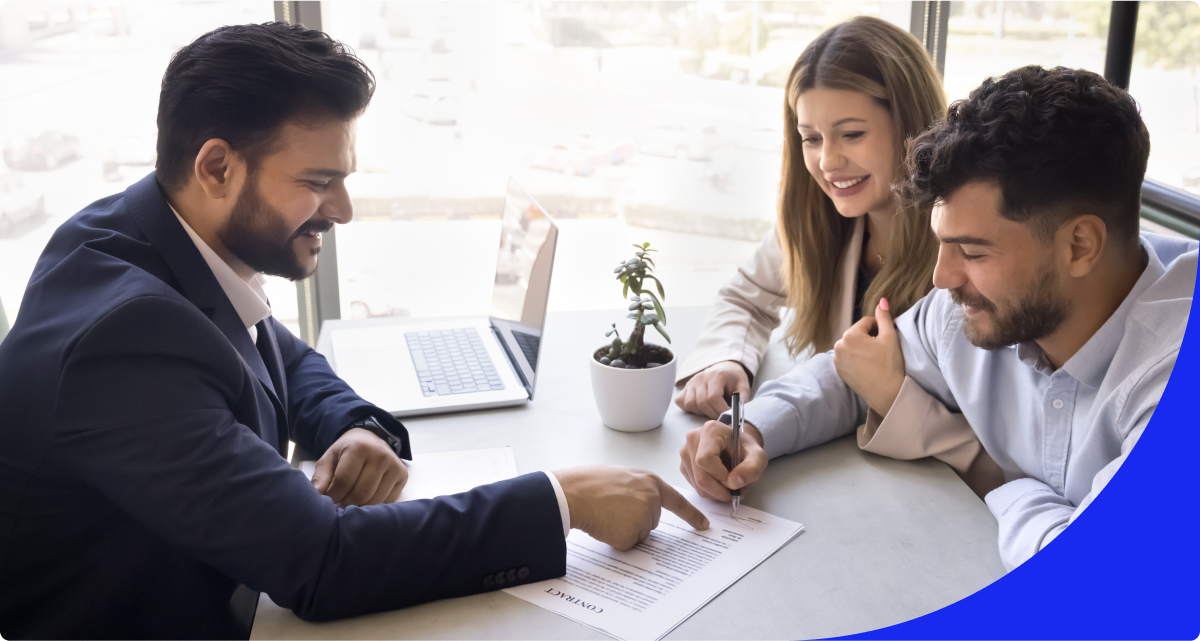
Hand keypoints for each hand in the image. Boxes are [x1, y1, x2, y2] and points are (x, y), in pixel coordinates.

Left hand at [311, 428, 408, 507]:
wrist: (371, 439)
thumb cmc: (347, 451)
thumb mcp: (329, 459)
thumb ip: (321, 477)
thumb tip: (317, 495)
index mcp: (359, 448)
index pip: (344, 481)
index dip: (333, 495)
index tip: (330, 496)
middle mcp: (380, 455)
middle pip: (360, 494)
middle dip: (346, 501)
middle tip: (342, 497)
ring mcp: (394, 466)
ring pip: (374, 501)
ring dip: (360, 505)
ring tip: (353, 495)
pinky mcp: (403, 476)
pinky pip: (386, 501)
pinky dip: (374, 503)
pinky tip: (368, 494)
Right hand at [551, 466, 708, 550]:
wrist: (574, 493)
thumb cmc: (592, 484)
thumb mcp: (623, 479)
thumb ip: (640, 491)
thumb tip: (643, 510)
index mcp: (650, 482)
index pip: (678, 502)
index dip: (692, 515)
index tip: (705, 526)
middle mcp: (652, 499)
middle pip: (652, 521)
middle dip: (635, 520)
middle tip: (613, 508)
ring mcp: (643, 517)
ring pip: (640, 534)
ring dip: (624, 529)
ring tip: (606, 514)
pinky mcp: (631, 534)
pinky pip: (627, 544)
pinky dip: (615, 539)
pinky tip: (604, 524)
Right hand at [675, 360, 750, 418]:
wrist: (724, 368)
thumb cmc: (733, 378)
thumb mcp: (743, 385)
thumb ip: (743, 398)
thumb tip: (739, 413)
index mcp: (716, 375)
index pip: (714, 397)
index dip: (721, 410)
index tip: (730, 417)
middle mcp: (700, 378)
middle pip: (702, 402)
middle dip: (713, 414)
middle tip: (722, 418)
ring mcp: (691, 382)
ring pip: (690, 404)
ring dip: (701, 412)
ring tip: (712, 411)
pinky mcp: (685, 387)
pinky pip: (681, 402)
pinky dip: (689, 408)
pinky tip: (700, 408)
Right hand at [678, 419, 766, 500]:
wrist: (735, 445)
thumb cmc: (745, 449)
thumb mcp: (758, 456)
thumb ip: (752, 468)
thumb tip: (733, 483)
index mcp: (710, 431)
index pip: (706, 460)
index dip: (721, 476)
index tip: (735, 478)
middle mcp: (692, 439)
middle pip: (701, 477)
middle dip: (720, 490)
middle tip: (736, 491)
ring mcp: (685, 452)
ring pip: (697, 485)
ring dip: (716, 493)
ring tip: (730, 486)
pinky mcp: (683, 465)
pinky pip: (694, 486)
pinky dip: (709, 491)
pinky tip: (719, 484)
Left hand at [832, 298, 904, 416]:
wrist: (886, 393)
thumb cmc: (890, 364)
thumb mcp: (890, 337)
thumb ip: (884, 317)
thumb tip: (881, 300)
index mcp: (850, 335)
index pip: (866, 322)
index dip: (879, 328)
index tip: (886, 340)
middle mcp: (838, 346)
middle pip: (857, 333)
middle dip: (869, 337)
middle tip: (881, 350)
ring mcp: (836, 360)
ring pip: (852, 345)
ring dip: (862, 347)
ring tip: (874, 358)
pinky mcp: (839, 371)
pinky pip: (847, 357)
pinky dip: (856, 358)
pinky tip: (867, 366)